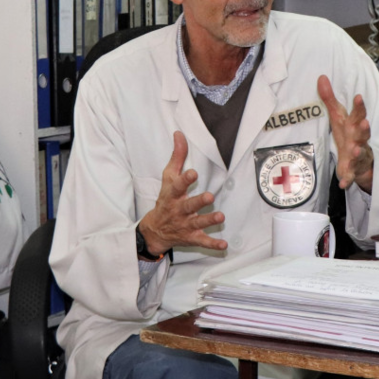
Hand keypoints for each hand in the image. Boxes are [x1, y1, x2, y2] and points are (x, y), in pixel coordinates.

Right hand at [138, 131, 227, 256]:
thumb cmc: (166, 198)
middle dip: (198, 202)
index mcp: (173, 194)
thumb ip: (177, 156)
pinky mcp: (191, 237)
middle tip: (209, 196)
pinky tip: (223, 245)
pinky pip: (202, 242)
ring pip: (198, 223)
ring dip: (209, 221)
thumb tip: (179, 133)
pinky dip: (212, 244)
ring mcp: (185, 225)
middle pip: (189, 206)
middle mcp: (179, 210)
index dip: (185, 180)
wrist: (155, 230)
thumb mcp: (168, 177)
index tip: (193, 173)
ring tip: (220, 217)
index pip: (178, 186)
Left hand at [317, 75, 373, 191]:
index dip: (359, 106)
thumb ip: (329, 98)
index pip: (358, 114)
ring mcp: (358, 156)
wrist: (361, 162)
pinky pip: (350, 176)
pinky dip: (347, 179)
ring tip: (354, 150)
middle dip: (364, 129)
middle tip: (365, 124)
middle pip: (363, 133)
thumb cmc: (349, 134)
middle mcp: (359, 139)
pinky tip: (343, 184)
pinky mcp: (353, 170)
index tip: (358, 96)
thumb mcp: (338, 116)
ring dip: (358, 152)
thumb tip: (321, 77)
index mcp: (354, 126)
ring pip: (359, 153)